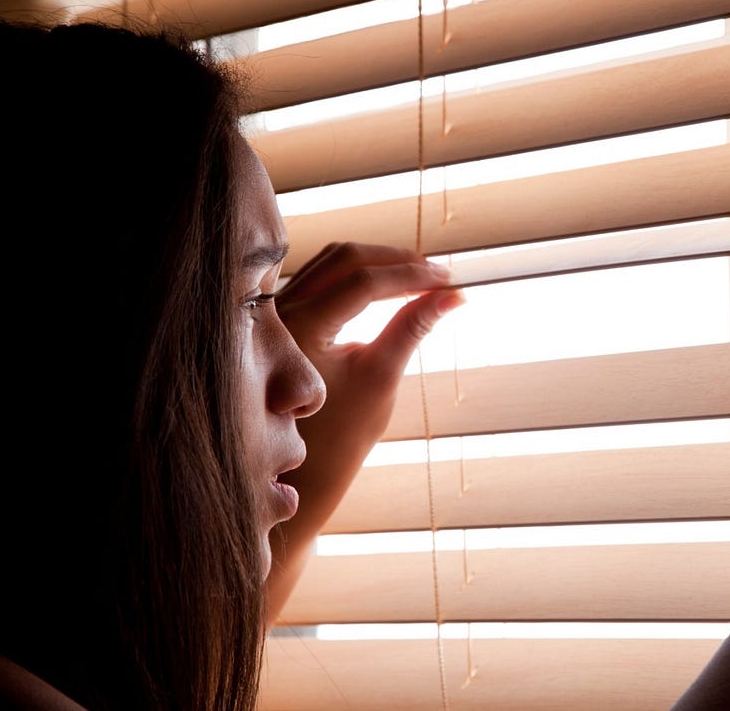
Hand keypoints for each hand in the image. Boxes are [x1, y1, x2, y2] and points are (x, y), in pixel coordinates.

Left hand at [265, 242, 464, 619]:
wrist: (298, 473)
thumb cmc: (339, 437)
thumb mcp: (381, 378)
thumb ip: (412, 328)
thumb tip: (452, 295)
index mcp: (302, 327)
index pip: (363, 280)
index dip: (411, 274)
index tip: (448, 278)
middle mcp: (281, 311)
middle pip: (345, 257)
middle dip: (395, 260)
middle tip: (437, 273)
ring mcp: (278, 313)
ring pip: (331, 263)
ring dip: (377, 264)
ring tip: (418, 277)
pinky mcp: (284, 318)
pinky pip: (322, 279)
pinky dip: (358, 277)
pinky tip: (388, 287)